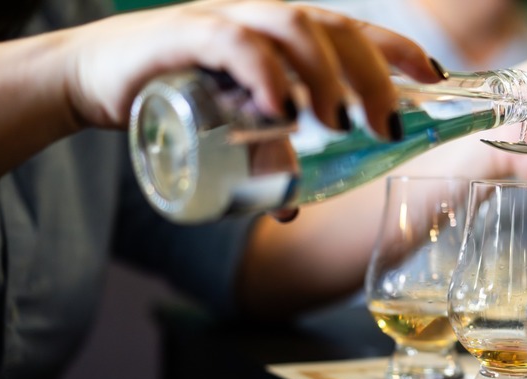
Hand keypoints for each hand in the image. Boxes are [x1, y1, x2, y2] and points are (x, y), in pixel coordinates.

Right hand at [61, 0, 442, 138]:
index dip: (397, 50)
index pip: (353, 33)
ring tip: (342, 121)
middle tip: (389, 125)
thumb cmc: (170, 97)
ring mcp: (225, 22)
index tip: (435, 78)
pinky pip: (234, 43)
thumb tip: (291, 209)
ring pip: (293, 29)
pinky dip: (264, 72)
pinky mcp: (184, 35)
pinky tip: (283, 108)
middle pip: (334, 30)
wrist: (92, 78)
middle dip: (373, 73)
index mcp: (281, 38)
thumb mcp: (231, 129)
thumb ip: (264, 159)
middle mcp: (262, 21)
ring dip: (326, 75)